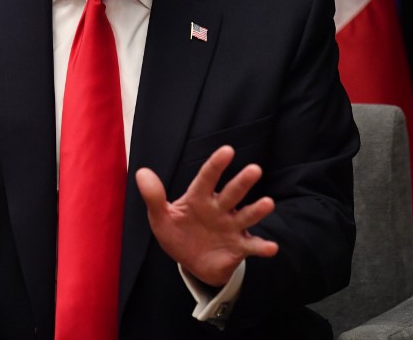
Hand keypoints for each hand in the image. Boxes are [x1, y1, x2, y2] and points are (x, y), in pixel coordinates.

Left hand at [136, 145, 277, 286]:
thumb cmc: (177, 233)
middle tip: (254, 169)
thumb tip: (141, 172)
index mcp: (199, 198)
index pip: (207, 178)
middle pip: (231, 193)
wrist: (191, 262)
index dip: (216, 165)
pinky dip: (262, 247)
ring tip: (267, 203)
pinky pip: (252, 246)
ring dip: (256, 210)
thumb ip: (153, 197)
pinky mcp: (239, 247)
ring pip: (246, 216)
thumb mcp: (160, 217)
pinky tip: (271, 248)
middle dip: (242, 182)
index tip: (227, 150)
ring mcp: (231, 227)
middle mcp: (219, 208)